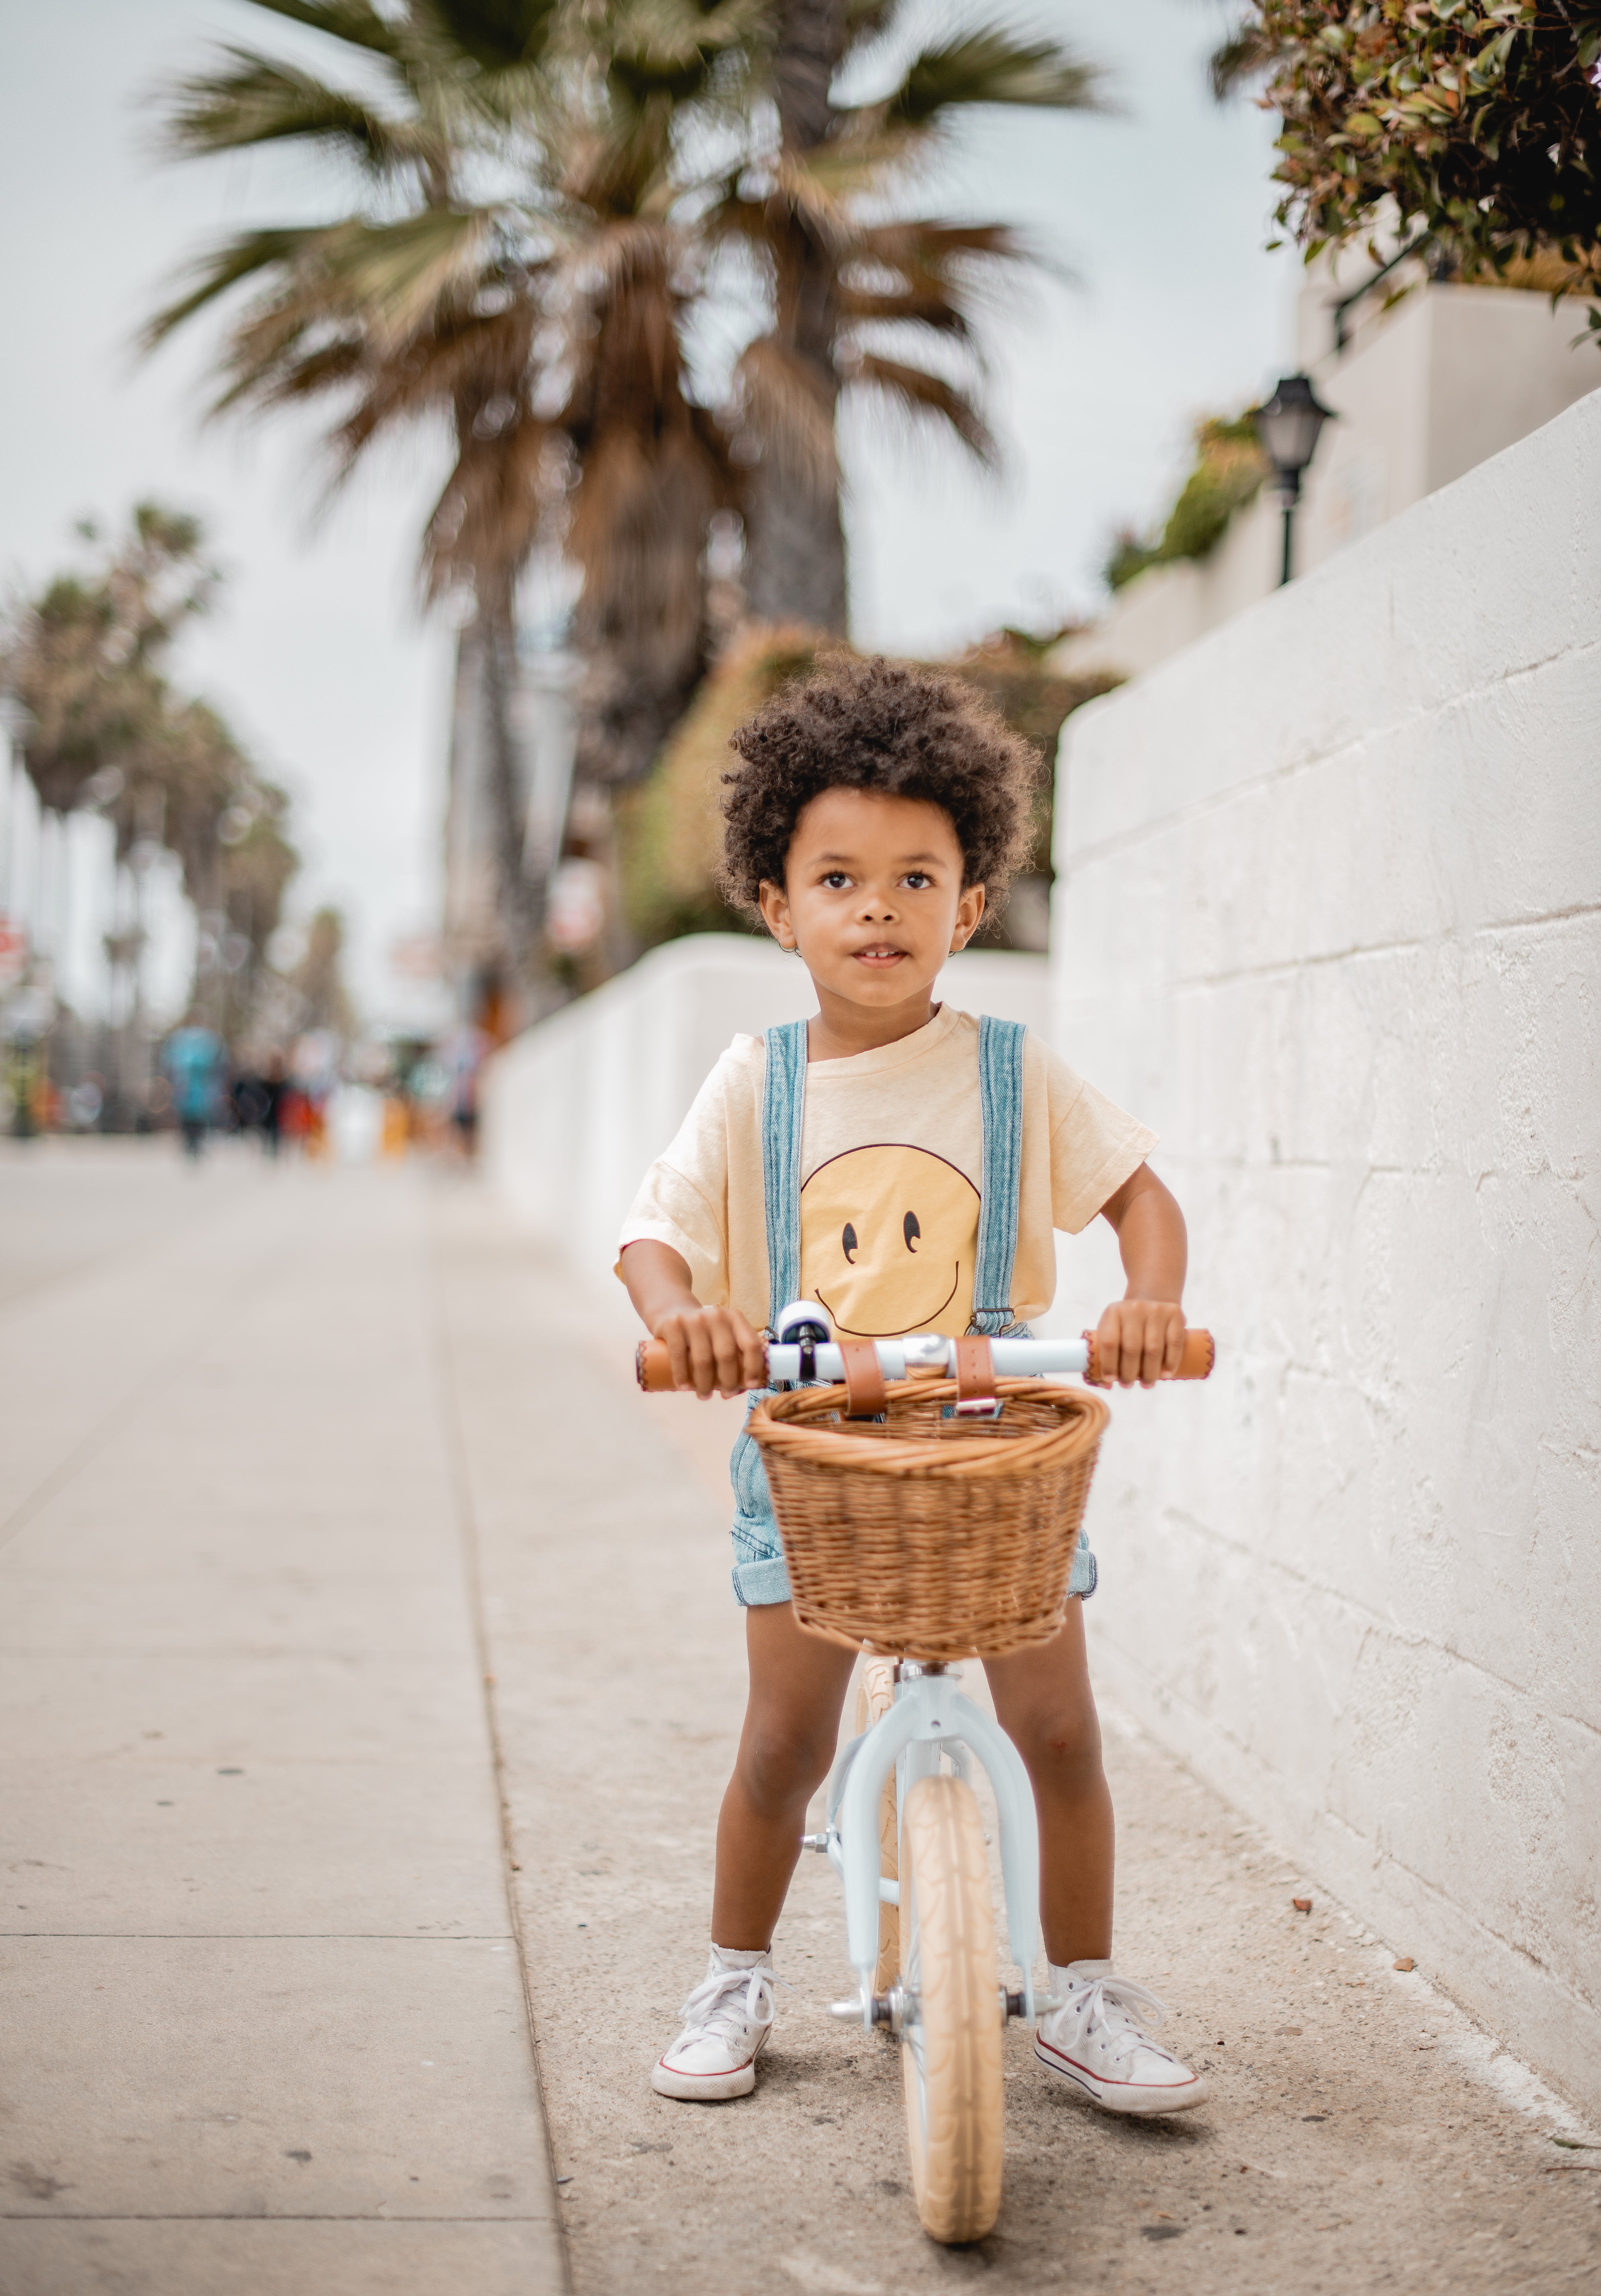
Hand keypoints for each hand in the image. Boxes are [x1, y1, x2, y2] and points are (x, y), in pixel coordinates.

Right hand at [652, 1301, 766, 1397]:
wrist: (674, 1311)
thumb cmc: (706, 1332)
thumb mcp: (724, 1333)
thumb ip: (736, 1352)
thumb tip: (746, 1386)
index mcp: (735, 1318)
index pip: (751, 1344)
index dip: (754, 1367)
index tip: (750, 1385)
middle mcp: (716, 1316)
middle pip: (726, 1355)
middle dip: (728, 1381)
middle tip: (726, 1395)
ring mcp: (694, 1319)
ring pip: (703, 1360)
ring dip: (704, 1384)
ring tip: (704, 1395)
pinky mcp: (673, 1325)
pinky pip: (679, 1356)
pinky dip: (682, 1376)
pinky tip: (684, 1387)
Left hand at [1094, 1298, 1185, 1387]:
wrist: (1150, 1300)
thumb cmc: (1126, 1325)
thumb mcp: (1112, 1329)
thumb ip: (1105, 1355)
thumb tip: (1107, 1385)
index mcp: (1113, 1312)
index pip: (1109, 1342)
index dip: (1109, 1364)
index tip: (1111, 1379)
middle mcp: (1134, 1308)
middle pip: (1132, 1348)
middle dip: (1129, 1373)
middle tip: (1128, 1384)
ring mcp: (1156, 1309)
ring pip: (1153, 1349)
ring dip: (1150, 1372)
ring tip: (1147, 1383)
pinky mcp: (1174, 1313)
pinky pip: (1174, 1343)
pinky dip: (1171, 1362)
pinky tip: (1165, 1374)